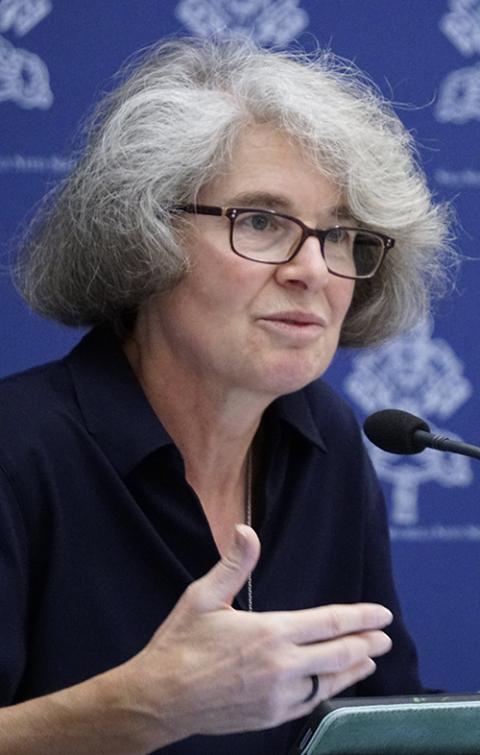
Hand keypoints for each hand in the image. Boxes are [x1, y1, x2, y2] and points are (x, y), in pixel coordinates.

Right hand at [125, 525, 392, 744]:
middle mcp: (281, 667)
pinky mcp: (270, 716)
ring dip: (354, 669)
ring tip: (370, 660)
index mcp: (269, 633)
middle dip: (367, 643)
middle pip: (339, 653)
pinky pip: (310, 702)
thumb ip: (233, 565)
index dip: (360, 617)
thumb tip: (248, 531)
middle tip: (385, 637)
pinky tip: (332, 684)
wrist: (159, 699)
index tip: (382, 614)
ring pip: (329, 681)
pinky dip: (328, 690)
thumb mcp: (202, 597)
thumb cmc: (179, 645)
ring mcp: (278, 696)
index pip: (329, 622)